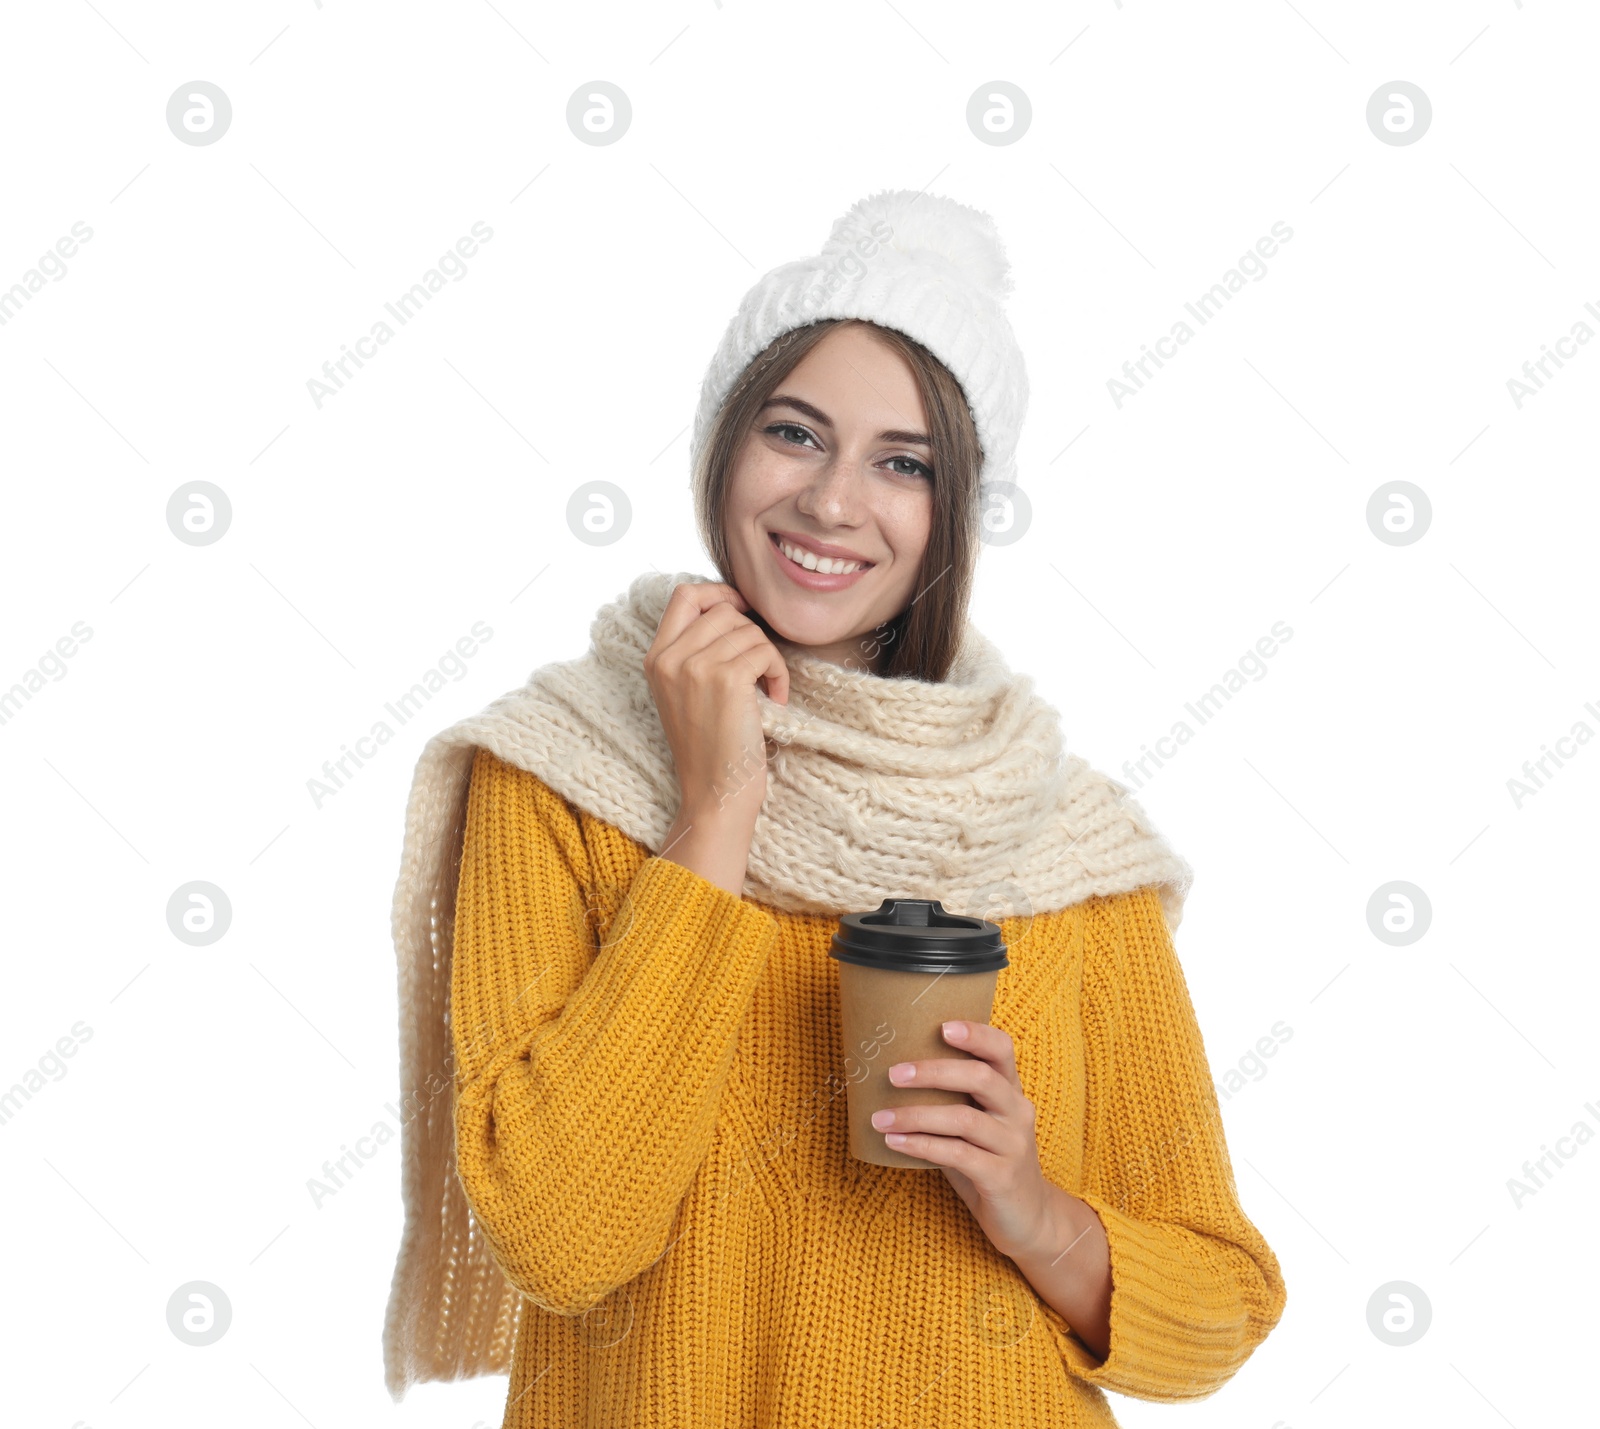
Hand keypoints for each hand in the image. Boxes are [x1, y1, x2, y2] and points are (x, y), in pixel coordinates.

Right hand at [643, 581, 789, 894]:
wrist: (715, 793)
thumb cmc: (710, 747)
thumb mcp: (685, 692)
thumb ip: (694, 651)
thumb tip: (733, 608)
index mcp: (656, 659)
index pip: (684, 595)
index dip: (719, 592)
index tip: (742, 610)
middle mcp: (669, 659)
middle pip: (724, 610)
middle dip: (751, 635)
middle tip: (759, 669)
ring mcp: (695, 668)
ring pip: (749, 631)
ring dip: (768, 657)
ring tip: (766, 689)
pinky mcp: (726, 680)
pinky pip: (765, 652)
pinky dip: (778, 674)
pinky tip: (775, 699)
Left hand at [870, 1020, 1053, 1261]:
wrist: (1028, 1219)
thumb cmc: (989, 1162)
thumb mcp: (975, 1125)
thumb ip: (950, 1100)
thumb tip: (891, 1075)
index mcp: (1010, 1091)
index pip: (1001, 1049)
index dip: (975, 1034)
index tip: (941, 1027)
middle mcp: (1017, 1112)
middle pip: (980, 1077)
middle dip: (932, 1072)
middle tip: (892, 1074)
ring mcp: (1013, 1145)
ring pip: (963, 1118)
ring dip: (915, 1115)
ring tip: (879, 1119)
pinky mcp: (1002, 1177)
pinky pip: (957, 1155)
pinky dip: (921, 1146)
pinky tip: (894, 1143)